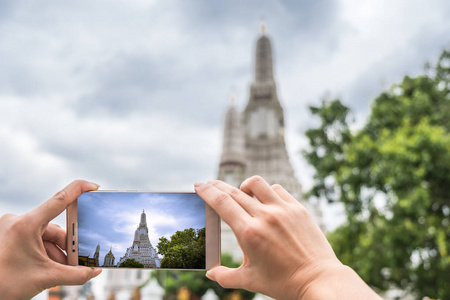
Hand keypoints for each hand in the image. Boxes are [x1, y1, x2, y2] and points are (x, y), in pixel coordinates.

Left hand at [0, 180, 101, 299]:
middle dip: (67, 246)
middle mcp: (18, 221)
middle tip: (78, 260)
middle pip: (55, 228)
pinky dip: (45, 253)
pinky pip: (35, 240)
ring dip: (57, 253)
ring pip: (45, 236)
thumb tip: (95, 272)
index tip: (94, 186)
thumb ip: (75, 275)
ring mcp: (12, 229)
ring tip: (62, 271)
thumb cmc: (4, 284)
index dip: (79, 190)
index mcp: (26, 224)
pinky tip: (50, 268)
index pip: (59, 200)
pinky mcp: (10, 236)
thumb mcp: (45, 278)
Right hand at [195, 176, 380, 299]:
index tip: (198, 185)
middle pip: (234, 191)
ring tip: (241, 193)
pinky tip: (265, 200)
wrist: (318, 279)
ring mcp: (283, 210)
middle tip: (208, 184)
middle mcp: (265, 216)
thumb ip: (225, 276)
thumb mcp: (250, 280)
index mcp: (249, 233)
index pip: (221, 203)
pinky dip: (267, 192)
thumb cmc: (283, 282)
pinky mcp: (298, 209)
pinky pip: (278, 190)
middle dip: (217, 186)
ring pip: (257, 183)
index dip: (207, 191)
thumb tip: (210, 273)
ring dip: (243, 185)